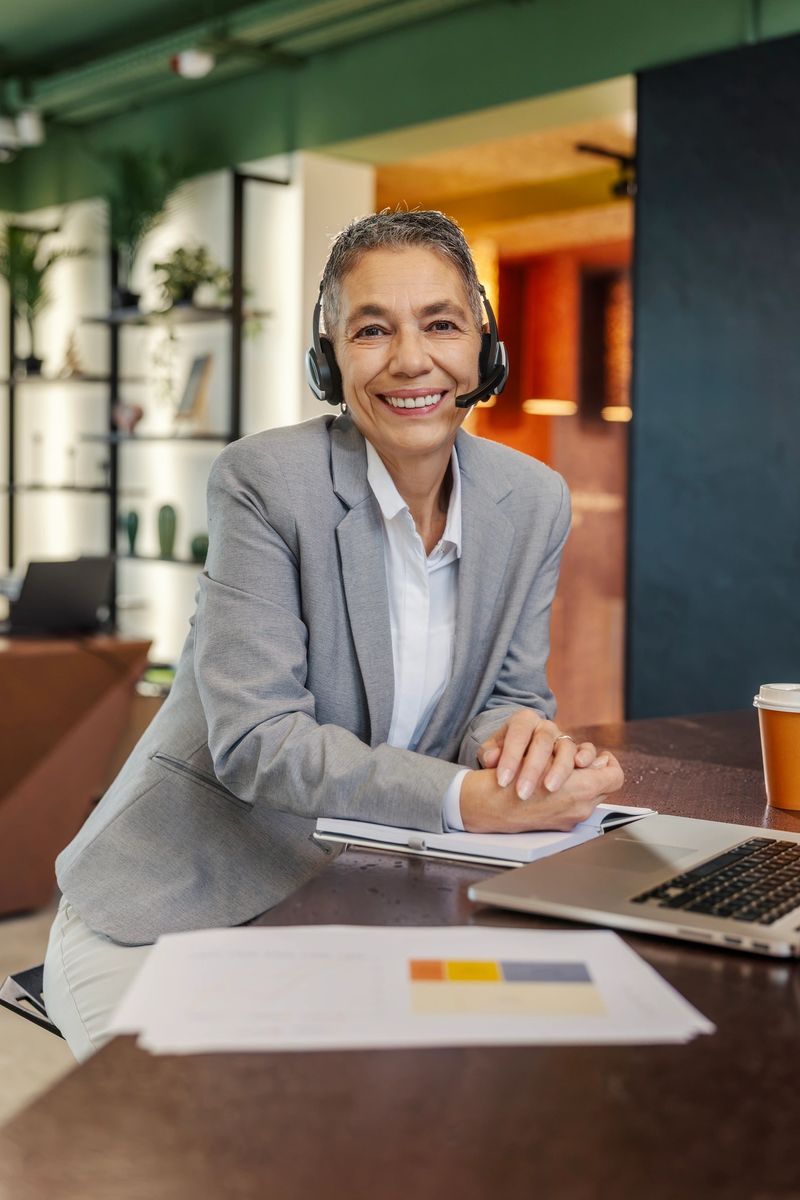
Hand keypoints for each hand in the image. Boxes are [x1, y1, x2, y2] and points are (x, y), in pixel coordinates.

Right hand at [460, 750, 624, 833]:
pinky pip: (576, 808)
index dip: (608, 763)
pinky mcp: (559, 825)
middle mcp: (580, 807)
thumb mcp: (543, 758)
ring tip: (567, 775)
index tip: (598, 757)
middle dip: (596, 773)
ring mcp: (571, 818)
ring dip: (583, 784)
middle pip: (606, 787)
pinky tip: (553, 788)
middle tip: (584, 764)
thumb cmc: (510, 780)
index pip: (614, 775)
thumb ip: (578, 760)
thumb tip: (598, 761)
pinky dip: (570, 797)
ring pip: (592, 798)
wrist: (486, 807)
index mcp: (581, 789)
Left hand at [478, 711, 597, 798]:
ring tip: (550, 788)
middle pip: (542, 742)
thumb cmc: (504, 752)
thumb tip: (491, 758)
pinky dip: (586, 757)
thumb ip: (490, 752)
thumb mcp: (492, 750)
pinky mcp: (577, 750)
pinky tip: (581, 768)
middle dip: (532, 769)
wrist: (522, 750)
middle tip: (522, 793)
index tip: (502, 781)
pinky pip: (586, 750)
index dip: (510, 758)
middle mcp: (546, 727)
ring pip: (566, 747)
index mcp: (524, 721)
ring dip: (559, 769)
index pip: (518, 734)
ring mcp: (563, 738)